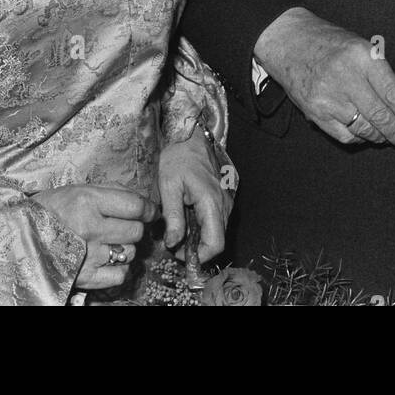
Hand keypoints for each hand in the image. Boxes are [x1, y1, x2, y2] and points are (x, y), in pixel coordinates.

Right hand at [32, 184, 157, 290]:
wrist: (20, 235)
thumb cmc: (53, 209)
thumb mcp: (81, 189)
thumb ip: (114, 192)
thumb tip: (145, 202)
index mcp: (88, 201)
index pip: (136, 206)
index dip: (149, 209)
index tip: (150, 212)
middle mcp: (89, 228)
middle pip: (136, 231)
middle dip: (134, 228)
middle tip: (122, 227)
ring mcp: (87, 255)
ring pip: (130, 252)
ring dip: (124, 247)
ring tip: (108, 242)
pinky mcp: (84, 276)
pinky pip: (120, 275)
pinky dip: (118, 269)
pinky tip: (106, 260)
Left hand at [156, 128, 231, 263]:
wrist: (191, 137)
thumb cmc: (178, 158)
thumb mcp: (169, 187)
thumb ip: (173, 218)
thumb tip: (173, 243)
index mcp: (211, 202)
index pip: (215, 244)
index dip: (199, 257)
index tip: (180, 255)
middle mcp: (224, 205)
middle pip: (217, 241)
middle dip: (196, 249)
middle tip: (173, 243)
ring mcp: (226, 201)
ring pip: (216, 232)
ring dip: (198, 239)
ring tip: (177, 230)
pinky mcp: (222, 199)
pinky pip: (215, 221)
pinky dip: (202, 228)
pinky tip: (186, 219)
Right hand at [254, 7, 394, 150]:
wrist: (289, 43)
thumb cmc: (333, 45)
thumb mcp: (367, 53)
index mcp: (363, 57)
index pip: (394, 95)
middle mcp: (345, 77)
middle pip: (380, 116)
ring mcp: (328, 97)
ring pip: (364, 129)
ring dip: (382, 138)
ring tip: (390, 137)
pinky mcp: (315, 112)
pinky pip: (345, 135)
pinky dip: (360, 138)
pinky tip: (367, 133)